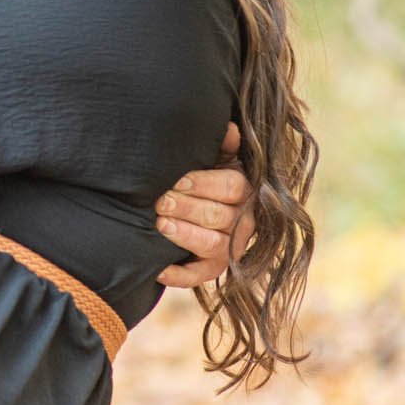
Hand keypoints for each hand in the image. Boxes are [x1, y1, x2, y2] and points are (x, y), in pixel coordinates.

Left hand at [155, 122, 256, 289]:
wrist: (192, 204)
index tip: (179, 181)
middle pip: (219, 215)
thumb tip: (230, 129)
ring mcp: (230, 248)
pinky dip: (180, 274)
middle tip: (161, 202)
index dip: (205, 183)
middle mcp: (243, 221)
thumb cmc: (202, 173)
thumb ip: (222, 144)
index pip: (232, 187)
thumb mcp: (214, 156)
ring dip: (186, 236)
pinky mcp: (213, 268)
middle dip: (188, 208)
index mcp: (244, 190)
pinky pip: (199, 275)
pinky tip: (159, 269)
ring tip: (161, 225)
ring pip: (212, 245)